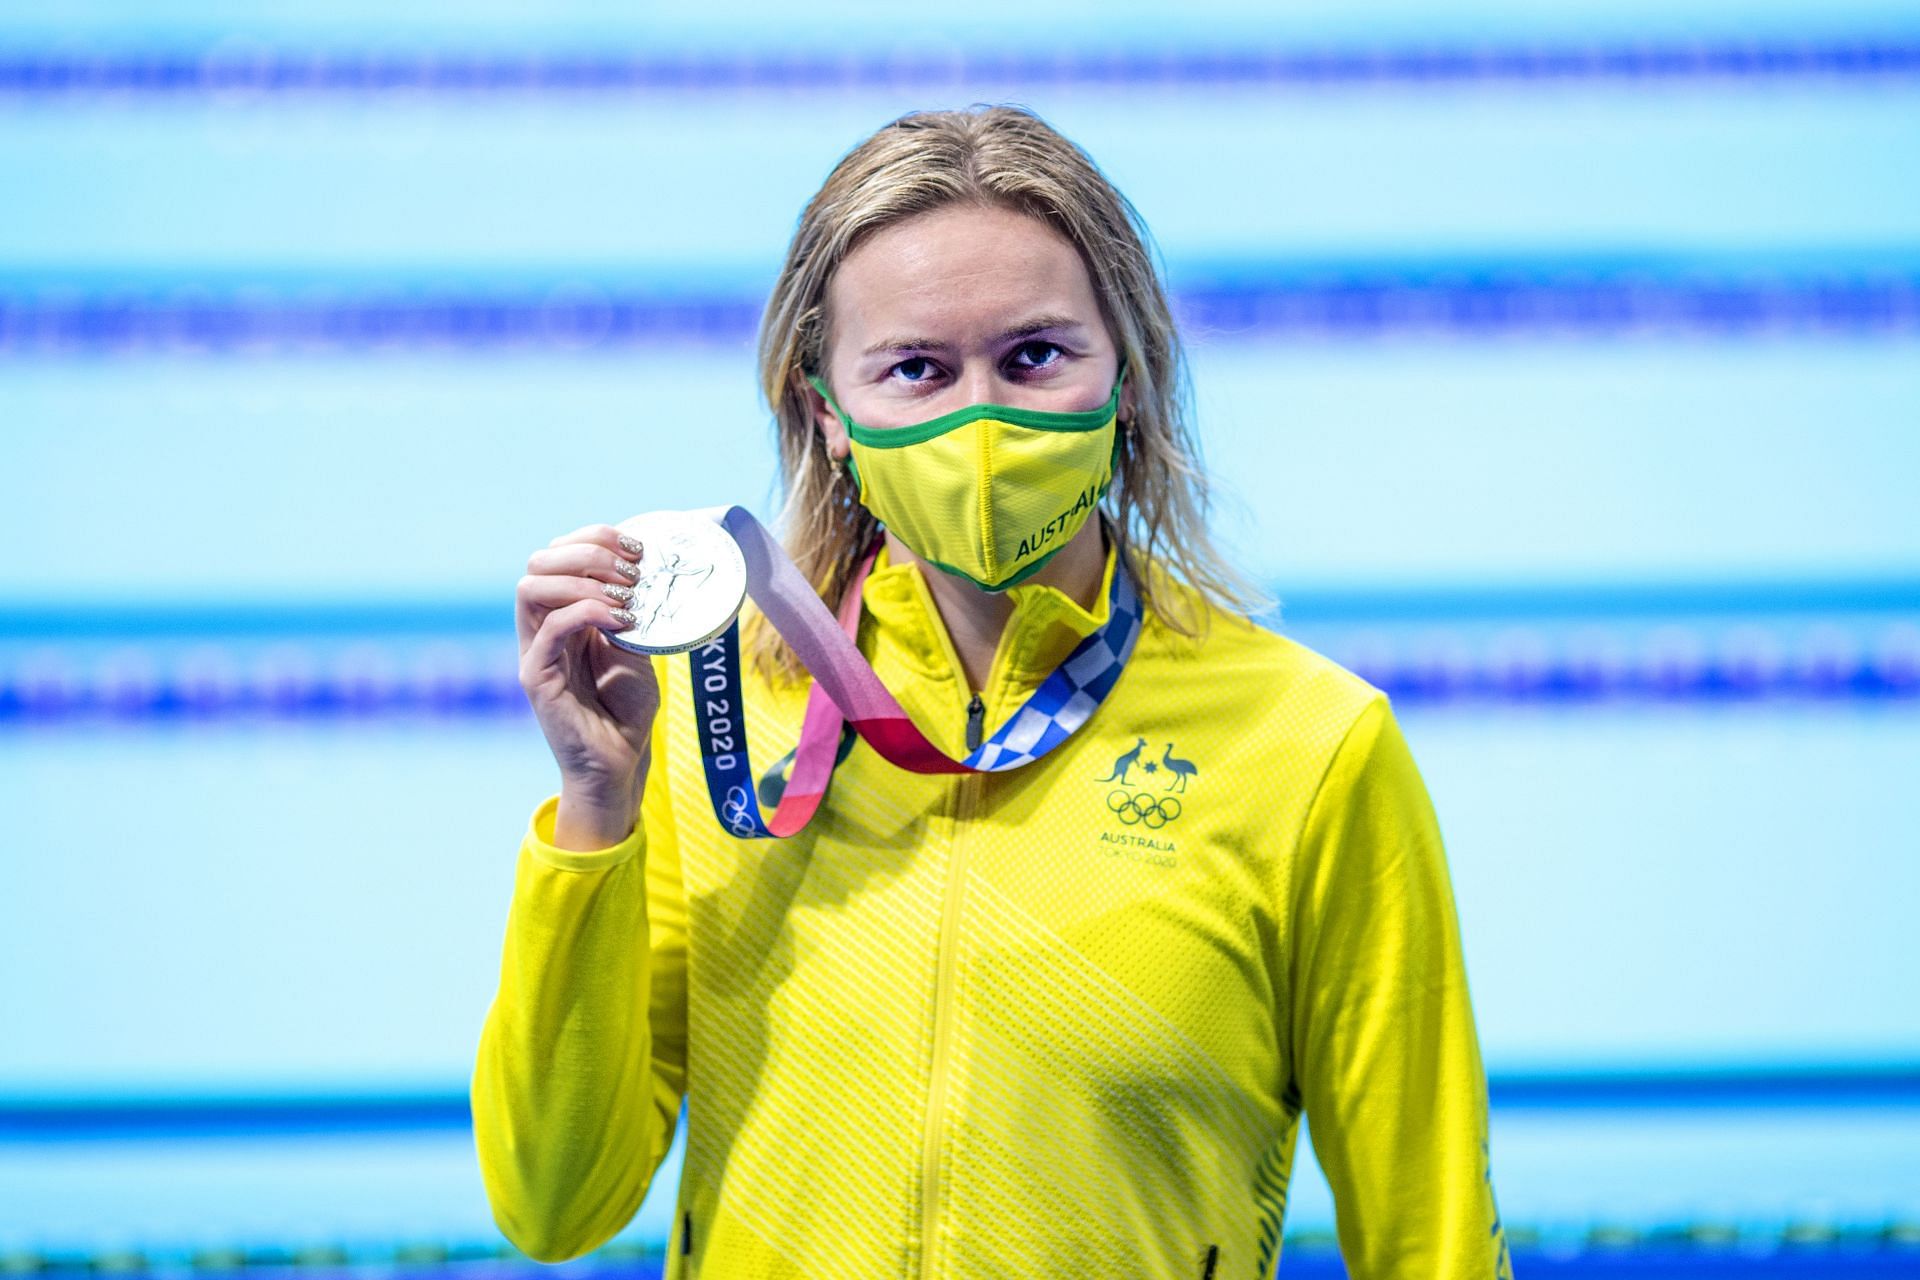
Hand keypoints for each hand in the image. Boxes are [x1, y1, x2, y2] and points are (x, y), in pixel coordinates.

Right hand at [516, 522, 659, 839]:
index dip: (592, 538)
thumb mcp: (634, 647)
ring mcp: (535, 651)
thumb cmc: (626, 709)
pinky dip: (586, 611)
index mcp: (563, 614)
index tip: (635, 547)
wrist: (619, 762)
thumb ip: (626, 612)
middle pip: (539, 562)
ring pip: (531, 586)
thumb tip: (638, 574)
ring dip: (583, 578)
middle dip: (588, 551)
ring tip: (626, 593)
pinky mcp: (536, 677)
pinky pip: (548, 628)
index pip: (557, 555)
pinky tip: (621, 619)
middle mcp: (541, 627)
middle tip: (632, 570)